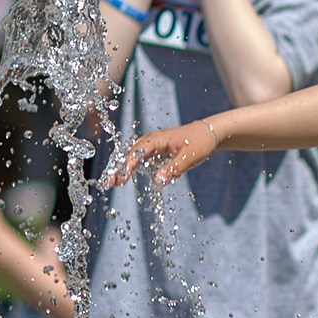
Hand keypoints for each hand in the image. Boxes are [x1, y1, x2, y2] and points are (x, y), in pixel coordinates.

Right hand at [107, 120, 222, 188]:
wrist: (209, 133)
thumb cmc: (200, 143)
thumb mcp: (189, 158)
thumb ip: (173, 169)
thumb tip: (157, 182)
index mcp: (158, 139)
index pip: (138, 152)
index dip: (128, 165)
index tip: (121, 177)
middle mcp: (151, 140)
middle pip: (130, 154)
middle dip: (118, 168)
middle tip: (108, 183)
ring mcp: (152, 144)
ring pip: (133, 156)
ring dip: (122, 168)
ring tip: (113, 182)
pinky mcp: (155, 150)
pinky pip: (140, 158)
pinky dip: (131, 167)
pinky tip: (125, 178)